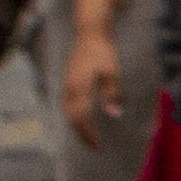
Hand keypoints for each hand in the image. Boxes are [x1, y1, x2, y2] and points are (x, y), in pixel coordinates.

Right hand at [59, 20, 125, 145]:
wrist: (89, 34)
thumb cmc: (103, 52)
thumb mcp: (112, 72)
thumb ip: (112, 93)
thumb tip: (114, 115)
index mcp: (79, 88)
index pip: (81, 117)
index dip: (88, 133)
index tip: (97, 145)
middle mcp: (69, 89)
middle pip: (72, 118)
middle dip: (82, 134)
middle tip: (93, 147)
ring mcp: (66, 85)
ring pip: (67, 112)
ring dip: (76, 126)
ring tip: (87, 137)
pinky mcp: (67, 82)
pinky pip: (67, 105)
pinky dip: (73, 116)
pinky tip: (81, 120)